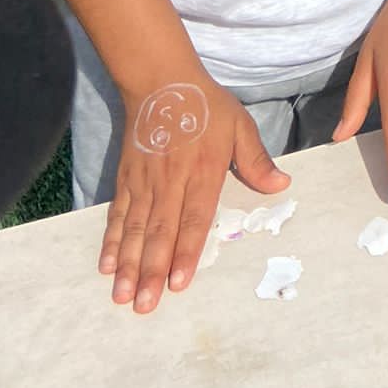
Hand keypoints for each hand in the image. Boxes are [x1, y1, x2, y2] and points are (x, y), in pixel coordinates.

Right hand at [100, 75, 288, 313]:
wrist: (160, 81)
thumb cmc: (206, 106)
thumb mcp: (239, 126)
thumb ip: (256, 160)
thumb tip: (281, 186)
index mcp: (202, 170)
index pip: (194, 219)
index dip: (186, 252)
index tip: (178, 284)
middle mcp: (170, 181)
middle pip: (160, 232)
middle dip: (151, 272)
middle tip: (144, 306)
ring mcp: (144, 181)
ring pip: (135, 229)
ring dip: (128, 265)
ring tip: (122, 296)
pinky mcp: (126, 179)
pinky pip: (118, 215)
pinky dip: (112, 241)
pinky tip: (106, 266)